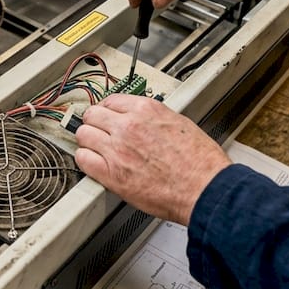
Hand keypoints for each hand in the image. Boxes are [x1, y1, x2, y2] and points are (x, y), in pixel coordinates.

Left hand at [74, 94, 230, 224]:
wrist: (205, 188)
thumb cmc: (200, 162)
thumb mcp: (180, 123)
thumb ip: (154, 118)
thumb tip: (143, 119)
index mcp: (146, 110)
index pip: (110, 100)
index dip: (107, 110)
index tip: (107, 116)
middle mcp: (128, 126)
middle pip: (92, 115)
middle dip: (94, 122)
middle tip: (97, 130)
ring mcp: (117, 149)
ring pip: (83, 135)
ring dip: (87, 140)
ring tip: (94, 147)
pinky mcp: (112, 174)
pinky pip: (83, 160)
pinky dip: (85, 160)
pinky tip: (93, 163)